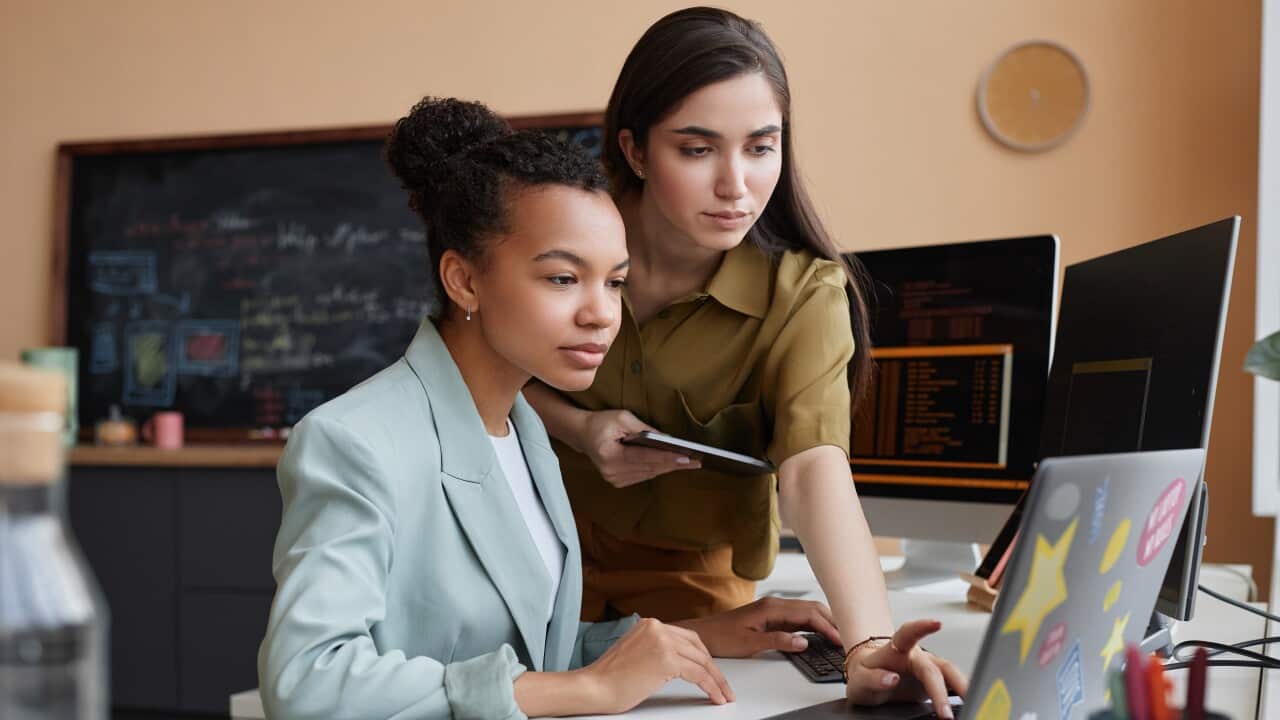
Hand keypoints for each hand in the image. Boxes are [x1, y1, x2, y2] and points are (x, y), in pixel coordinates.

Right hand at [581, 409, 699, 486]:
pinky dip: (658, 469)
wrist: (583, 434)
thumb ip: (644, 429)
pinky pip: (644, 475)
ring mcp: (615, 479)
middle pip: (649, 468)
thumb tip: (667, 439)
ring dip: (668, 468)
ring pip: (649, 474)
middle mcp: (612, 472)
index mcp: (610, 456)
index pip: (644, 457)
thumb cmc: (602, 422)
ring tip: (689, 463)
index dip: (666, 457)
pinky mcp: (618, 481)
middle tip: (696, 462)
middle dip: (673, 464)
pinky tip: (672, 464)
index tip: (685, 458)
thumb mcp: (622, 418)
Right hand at [581, 617, 732, 712]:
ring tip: (724, 693)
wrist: (593, 687)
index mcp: (650, 624)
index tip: (712, 671)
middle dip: (713, 668)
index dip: (702, 656)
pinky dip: (711, 686)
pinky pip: (698, 674)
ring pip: (702, 660)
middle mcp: (657, 627)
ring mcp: (662, 641)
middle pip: (697, 647)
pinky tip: (716, 696)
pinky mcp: (666, 659)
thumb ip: (656, 649)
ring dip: (717, 679)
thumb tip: (680, 661)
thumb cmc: (609, 678)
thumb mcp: (637, 653)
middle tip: (724, 685)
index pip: (687, 638)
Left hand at [675, 596, 841, 656]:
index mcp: (771, 607)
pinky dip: (812, 624)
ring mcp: (773, 609)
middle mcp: (774, 604)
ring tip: (839, 634)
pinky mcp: (771, 616)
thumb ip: (778, 641)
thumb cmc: (721, 637)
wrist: (702, 634)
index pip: (808, 614)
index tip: (840, 638)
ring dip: (824, 621)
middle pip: (812, 608)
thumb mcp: (750, 643)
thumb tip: (804, 642)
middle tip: (847, 635)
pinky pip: (798, 618)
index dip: (827, 626)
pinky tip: (820, 633)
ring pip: (806, 611)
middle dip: (831, 620)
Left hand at [844, 619, 967, 718]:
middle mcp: (917, 656)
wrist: (871, 679)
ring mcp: (929, 669)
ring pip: (951, 675)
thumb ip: (873, 678)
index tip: (936, 623)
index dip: (922, 626)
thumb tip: (891, 679)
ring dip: (961, 689)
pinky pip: (952, 685)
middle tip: (945, 713)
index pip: (909, 633)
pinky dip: (961, 693)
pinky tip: (971, 701)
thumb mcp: (859, 678)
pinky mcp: (935, 682)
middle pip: (936, 668)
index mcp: (897, 648)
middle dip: (941, 691)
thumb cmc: (866, 674)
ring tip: (970, 704)